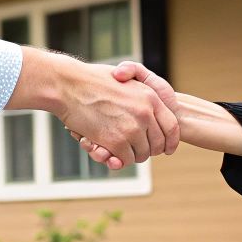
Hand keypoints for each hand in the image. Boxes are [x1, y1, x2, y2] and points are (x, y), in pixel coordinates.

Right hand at [58, 59, 178, 169]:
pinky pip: (125, 159)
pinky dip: (117, 158)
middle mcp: (145, 114)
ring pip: (142, 154)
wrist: (69, 86)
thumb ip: (143, 98)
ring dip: (131, 154)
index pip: (172, 127)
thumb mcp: (127, 81)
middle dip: (148, 150)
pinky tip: (107, 148)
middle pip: (158, 144)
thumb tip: (152, 117)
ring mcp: (131, 128)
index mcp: (151, 97)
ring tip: (117, 145)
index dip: (170, 142)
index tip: (166, 150)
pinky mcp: (116, 141)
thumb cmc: (93, 81)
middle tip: (135, 149)